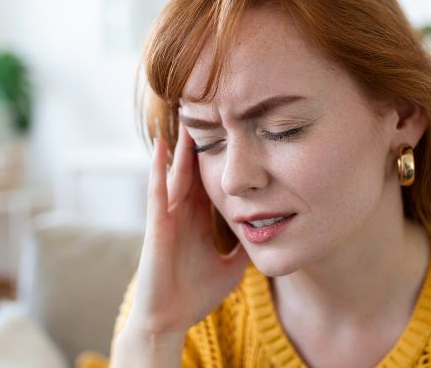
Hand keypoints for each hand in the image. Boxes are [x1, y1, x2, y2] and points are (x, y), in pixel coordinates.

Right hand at [124, 121, 249, 335]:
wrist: (170, 319)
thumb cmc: (195, 294)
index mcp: (199, 220)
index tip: (234, 132)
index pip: (210, 181)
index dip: (220, 157)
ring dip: (182, 147)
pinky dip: (159, 168)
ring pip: (176, 173)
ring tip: (188, 116)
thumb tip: (274, 236)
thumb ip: (248, 248)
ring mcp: (168, 216)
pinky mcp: (156, 226)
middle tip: (211, 111)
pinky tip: (164, 146)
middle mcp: (183, 213)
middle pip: (194, 170)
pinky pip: (157, 191)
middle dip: (202, 143)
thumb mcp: (233, 267)